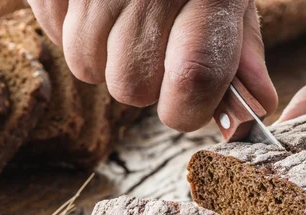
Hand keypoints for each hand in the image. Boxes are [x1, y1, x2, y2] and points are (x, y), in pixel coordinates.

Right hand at [27, 0, 277, 130]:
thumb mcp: (234, 1)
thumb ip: (245, 58)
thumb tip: (249, 112)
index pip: (193, 82)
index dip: (187, 109)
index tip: (188, 103)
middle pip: (131, 87)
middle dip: (145, 82)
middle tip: (156, 48)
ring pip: (86, 66)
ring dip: (107, 59)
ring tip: (127, 24)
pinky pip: (56, 33)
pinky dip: (74, 31)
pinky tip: (100, 9)